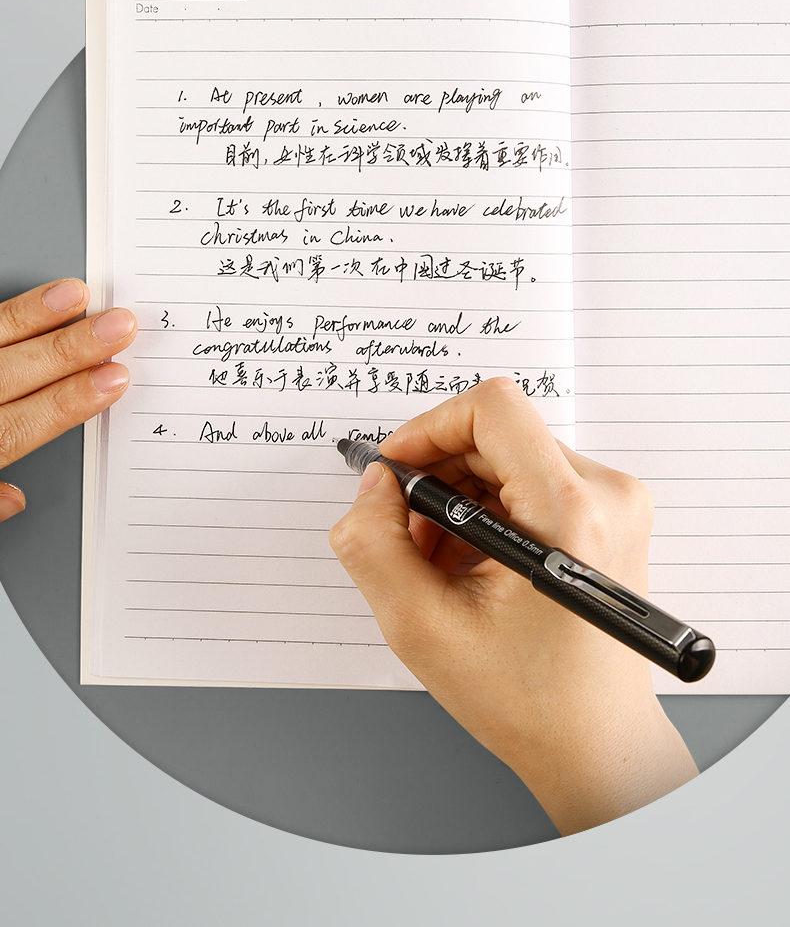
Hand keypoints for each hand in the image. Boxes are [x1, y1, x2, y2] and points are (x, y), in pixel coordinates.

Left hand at [0, 279, 135, 521]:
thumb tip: (15, 499)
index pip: (20, 426)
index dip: (70, 402)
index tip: (116, 379)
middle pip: (14, 376)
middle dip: (70, 350)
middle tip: (118, 326)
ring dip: (32, 317)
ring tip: (76, 296)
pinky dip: (4, 314)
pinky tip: (35, 298)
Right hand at [329, 377, 697, 834]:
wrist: (596, 745)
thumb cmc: (528, 700)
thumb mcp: (421, 626)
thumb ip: (374, 545)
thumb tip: (374, 485)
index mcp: (569, 511)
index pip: (493, 408)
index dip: (429, 429)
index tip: (396, 472)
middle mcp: (606, 494)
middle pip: (496, 435)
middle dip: (436, 478)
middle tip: (406, 538)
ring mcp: (614, 504)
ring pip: (509, 459)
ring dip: (458, 500)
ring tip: (437, 566)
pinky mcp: (609, 517)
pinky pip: (531, 482)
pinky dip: (487, 514)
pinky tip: (468, 568)